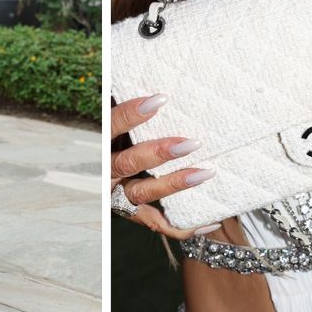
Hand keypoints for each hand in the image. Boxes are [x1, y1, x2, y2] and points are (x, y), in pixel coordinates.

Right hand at [111, 94, 220, 238]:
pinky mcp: (135, 214)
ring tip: (205, 172)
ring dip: (175, 183)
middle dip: (159, 153)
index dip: (131, 113)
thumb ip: (125, 102)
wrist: (105, 182)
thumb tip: (158, 85)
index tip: (160, 100)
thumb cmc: (119, 139)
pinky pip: (157, 223)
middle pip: (129, 163)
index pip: (111, 125)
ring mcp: (120, 196)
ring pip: (144, 193)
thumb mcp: (115, 121)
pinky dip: (183, 226)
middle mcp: (107, 172)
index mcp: (101, 143)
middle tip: (190, 142)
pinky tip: (210, 221)